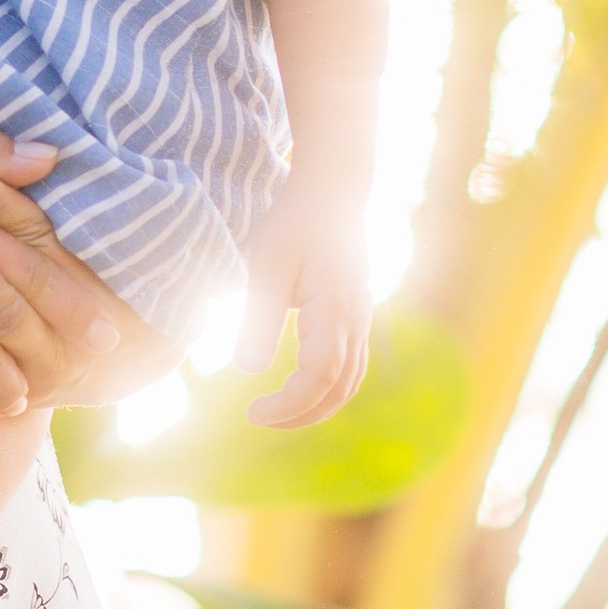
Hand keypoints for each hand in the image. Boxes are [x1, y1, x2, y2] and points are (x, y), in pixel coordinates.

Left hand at [236, 178, 370, 425]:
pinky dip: (329, 386)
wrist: (334, 190)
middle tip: (259, 418)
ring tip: (278, 410)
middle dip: (301, 414)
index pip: (317, 380)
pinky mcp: (357, 314)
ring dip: (317, 405)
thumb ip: (260, 318)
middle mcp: (356, 323)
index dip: (287, 405)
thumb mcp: (269, 265)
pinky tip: (301, 385)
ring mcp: (361, 320)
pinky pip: (351, 365)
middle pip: (338, 390)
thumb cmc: (297, 222)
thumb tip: (245, 370)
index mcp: (334, 313)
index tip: (253, 412)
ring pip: (349, 381)